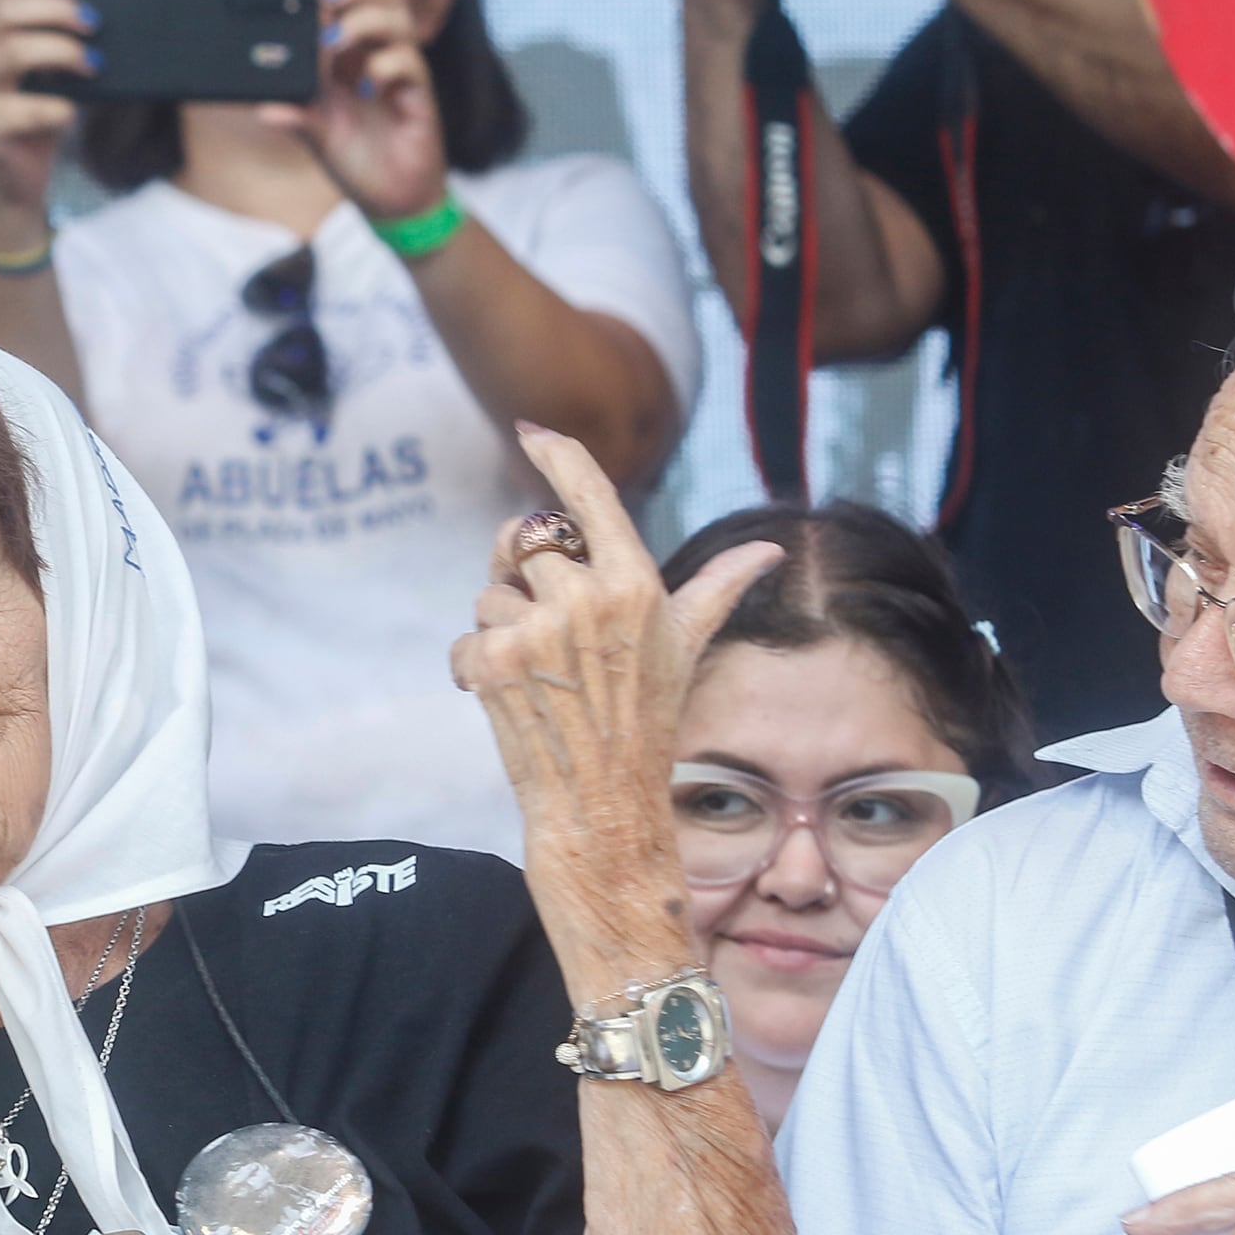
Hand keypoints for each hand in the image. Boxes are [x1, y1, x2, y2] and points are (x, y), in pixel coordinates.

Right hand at [0, 0, 93, 215]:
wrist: (14, 189)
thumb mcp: (53, 80)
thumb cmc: (39, 125)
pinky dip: (54, 107)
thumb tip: (112, 30)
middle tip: (93, 21)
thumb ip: (66, 51)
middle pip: (3, 12)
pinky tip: (72, 112)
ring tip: (93, 63)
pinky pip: (20, 109)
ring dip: (58, 51)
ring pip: (8, 51)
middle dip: (52, 8)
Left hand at [258, 0, 447, 221]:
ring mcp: (399, 70)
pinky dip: (384, 66)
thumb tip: (262, 107)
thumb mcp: (317, 136)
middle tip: (325, 3)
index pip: (344, 1)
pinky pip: (410, 60)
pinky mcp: (418, 93)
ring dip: (364, 21)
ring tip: (335, 46)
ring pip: (397, 15)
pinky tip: (365, 89)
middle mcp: (375, 54)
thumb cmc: (356, 161)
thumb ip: (296, 114)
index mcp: (349, 56)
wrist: (391, 201)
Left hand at [450, 425, 785, 953]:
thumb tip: (771, 550)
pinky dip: (471, 669)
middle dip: (521, 580)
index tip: (532, 430)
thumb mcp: (686, 645)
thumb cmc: (648, 722)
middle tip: (548, 631)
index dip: (557, 457)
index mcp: (637, 582)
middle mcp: (587, 597)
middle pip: (524, 546)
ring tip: (538, 676)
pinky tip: (508, 700)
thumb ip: (717, 588)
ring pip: (488, 596)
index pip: (590, 497)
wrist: (604, 804)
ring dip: (498, 632)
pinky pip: (463, 639)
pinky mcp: (492, 663)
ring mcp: (538, 630)